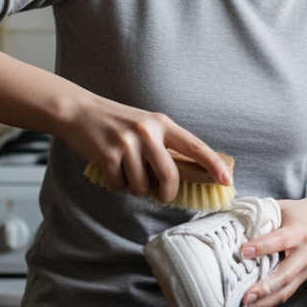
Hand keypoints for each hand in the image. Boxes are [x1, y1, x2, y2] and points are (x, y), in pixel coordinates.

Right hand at [60, 93, 231, 203]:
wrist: (80, 111)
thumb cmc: (117, 122)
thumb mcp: (146, 125)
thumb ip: (164, 145)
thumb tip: (185, 175)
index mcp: (162, 124)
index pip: (195, 146)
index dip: (213, 165)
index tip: (227, 180)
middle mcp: (147, 132)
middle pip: (169, 175)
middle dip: (168, 192)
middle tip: (163, 195)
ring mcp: (127, 144)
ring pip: (142, 185)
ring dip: (135, 188)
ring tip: (127, 172)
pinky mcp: (108, 156)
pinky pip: (120, 186)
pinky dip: (117, 185)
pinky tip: (111, 170)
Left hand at [236, 197, 306, 306]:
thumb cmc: (292, 215)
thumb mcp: (279, 208)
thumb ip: (259, 216)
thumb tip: (228, 221)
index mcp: (300, 231)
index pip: (281, 240)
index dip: (263, 246)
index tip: (243, 252)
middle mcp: (305, 253)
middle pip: (286, 274)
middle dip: (265, 287)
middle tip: (245, 297)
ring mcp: (304, 270)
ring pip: (285, 291)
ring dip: (263, 303)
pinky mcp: (300, 280)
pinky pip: (283, 295)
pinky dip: (265, 304)